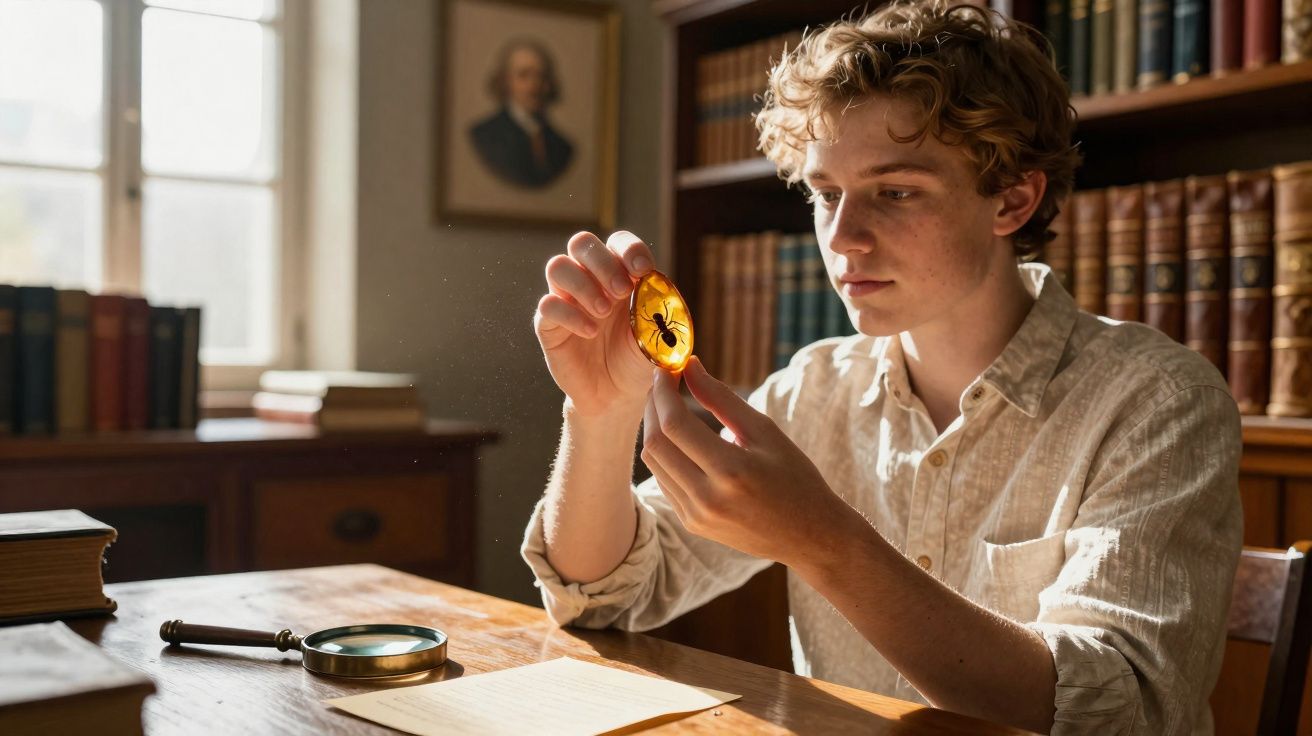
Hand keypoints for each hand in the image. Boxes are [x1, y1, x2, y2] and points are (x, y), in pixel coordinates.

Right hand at [534, 231, 658, 416]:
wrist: (618, 394)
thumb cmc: (639, 358)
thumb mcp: (658, 332)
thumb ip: (659, 307)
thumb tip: (656, 282)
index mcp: (619, 273)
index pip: (618, 242)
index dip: (629, 249)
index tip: (643, 270)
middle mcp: (588, 280)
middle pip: (581, 243)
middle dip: (603, 262)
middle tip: (621, 291)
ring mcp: (566, 299)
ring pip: (557, 266)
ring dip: (583, 284)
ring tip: (603, 311)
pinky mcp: (548, 325)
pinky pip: (547, 305)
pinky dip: (570, 315)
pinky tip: (590, 332)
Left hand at [641, 356, 861, 569]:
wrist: (809, 536)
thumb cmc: (795, 477)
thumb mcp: (765, 432)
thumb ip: (722, 398)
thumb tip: (689, 365)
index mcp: (731, 472)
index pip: (675, 425)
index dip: (664, 392)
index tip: (667, 369)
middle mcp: (707, 499)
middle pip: (656, 444)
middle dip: (653, 406)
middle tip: (663, 383)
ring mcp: (696, 516)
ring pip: (654, 463)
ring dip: (654, 428)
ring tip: (668, 404)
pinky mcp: (692, 524)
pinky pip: (664, 481)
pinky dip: (664, 454)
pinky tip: (677, 437)